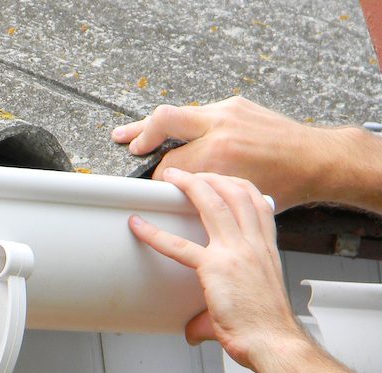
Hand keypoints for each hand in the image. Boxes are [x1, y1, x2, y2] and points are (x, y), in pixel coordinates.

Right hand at [112, 97, 343, 210]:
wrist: (317, 158)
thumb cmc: (285, 183)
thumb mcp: (238, 194)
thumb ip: (206, 190)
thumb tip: (180, 192)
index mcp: (220, 154)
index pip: (170, 165)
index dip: (158, 180)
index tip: (152, 188)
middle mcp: (222, 127)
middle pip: (164, 120)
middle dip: (140, 135)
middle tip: (128, 146)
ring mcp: (228, 112)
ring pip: (177, 112)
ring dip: (151, 125)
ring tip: (127, 134)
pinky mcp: (234, 105)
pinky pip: (197, 113)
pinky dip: (181, 124)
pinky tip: (171, 132)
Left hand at [128, 168, 305, 369]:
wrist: (273, 341)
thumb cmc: (265, 326)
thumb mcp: (246, 307)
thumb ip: (213, 312)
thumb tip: (192, 331)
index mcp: (267, 248)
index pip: (258, 203)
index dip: (239, 185)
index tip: (223, 178)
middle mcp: (254, 244)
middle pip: (236, 194)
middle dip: (212, 176)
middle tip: (190, 172)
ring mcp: (236, 253)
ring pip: (213, 205)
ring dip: (191, 187)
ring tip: (171, 178)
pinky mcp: (215, 268)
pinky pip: (179, 246)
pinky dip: (155, 233)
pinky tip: (139, 225)